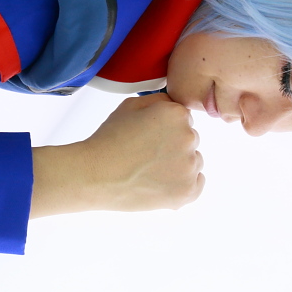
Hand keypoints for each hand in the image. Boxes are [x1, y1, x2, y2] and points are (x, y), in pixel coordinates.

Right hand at [30, 93, 203, 217]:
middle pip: (190, 139)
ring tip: (150, 170)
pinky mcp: (188, 191)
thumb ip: (159, 100)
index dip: (163, 127)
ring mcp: (190, 167)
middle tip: (146, 154)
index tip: (148, 136)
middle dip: (173, 144)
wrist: (95, 175)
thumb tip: (173, 104)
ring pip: (193, 161)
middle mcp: (189, 137)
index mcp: (177, 114)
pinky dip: (182, 184)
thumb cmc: (109, 140)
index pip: (182, 118)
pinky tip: (160, 182)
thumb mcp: (130, 105)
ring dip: (178, 164)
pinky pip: (196, 183)